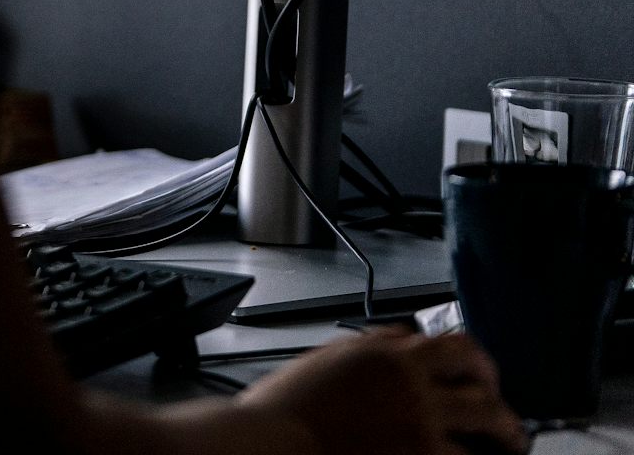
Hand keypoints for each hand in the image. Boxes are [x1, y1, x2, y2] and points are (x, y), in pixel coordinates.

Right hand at [237, 328, 526, 453]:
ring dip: (507, 436)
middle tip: (505, 418)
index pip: (452, 344)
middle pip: (480, 380)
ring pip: (489, 422)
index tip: (480, 374)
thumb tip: (397, 339)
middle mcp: (411, 380)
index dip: (476, 361)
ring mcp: (421, 420)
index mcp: (385, 352)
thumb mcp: (325, 359)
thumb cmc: (283, 410)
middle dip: (500, 399)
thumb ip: (368, 347)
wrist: (270, 443)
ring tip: (512, 447)